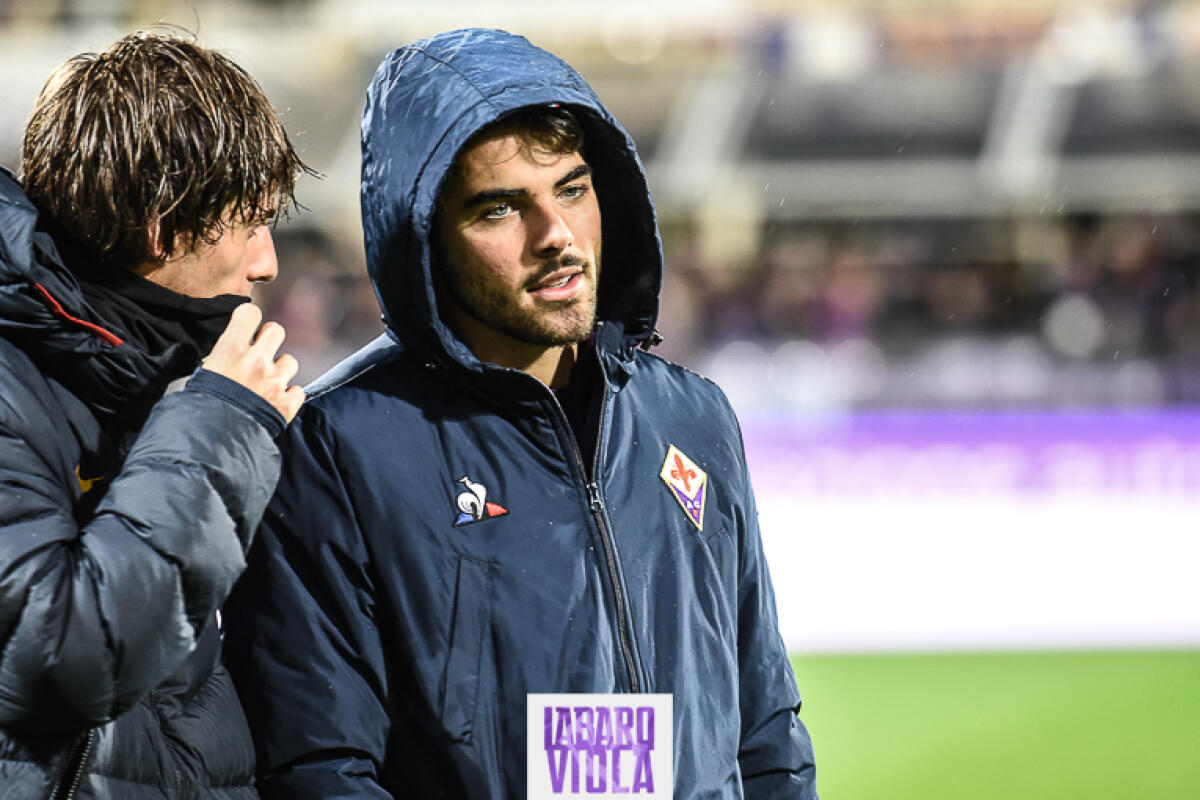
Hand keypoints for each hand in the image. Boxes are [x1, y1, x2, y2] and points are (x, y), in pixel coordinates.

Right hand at [204, 303, 304, 421]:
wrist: (213, 441)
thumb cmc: (199, 410)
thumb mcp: (200, 376)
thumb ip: (218, 359)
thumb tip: (222, 356)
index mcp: (231, 351)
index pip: (250, 314)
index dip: (249, 319)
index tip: (246, 327)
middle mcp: (257, 362)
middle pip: (276, 330)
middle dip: (269, 339)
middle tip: (260, 352)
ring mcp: (274, 382)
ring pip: (290, 361)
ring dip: (280, 370)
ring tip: (266, 382)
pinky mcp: (286, 404)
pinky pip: (298, 391)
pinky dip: (290, 395)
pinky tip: (277, 401)